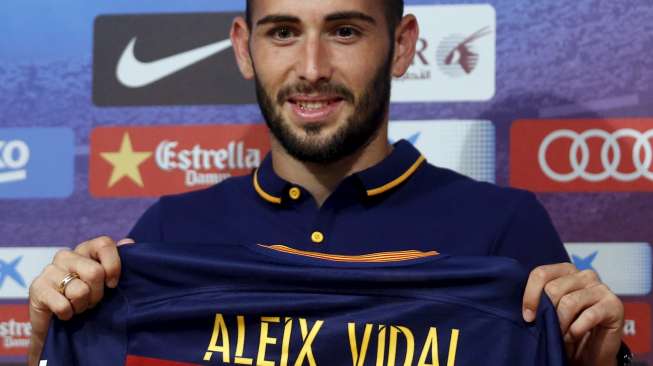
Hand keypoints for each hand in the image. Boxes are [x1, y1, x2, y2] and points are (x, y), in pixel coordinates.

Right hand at [27, 236, 133, 365]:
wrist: (57, 326)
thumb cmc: (87, 299)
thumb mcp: (106, 282)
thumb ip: (118, 262)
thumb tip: (128, 242)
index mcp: (85, 249)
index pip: (104, 244)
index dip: (113, 265)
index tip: (113, 284)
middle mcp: (66, 255)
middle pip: (94, 272)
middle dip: (98, 294)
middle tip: (93, 301)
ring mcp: (50, 270)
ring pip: (79, 291)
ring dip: (83, 306)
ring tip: (78, 306)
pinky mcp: (37, 287)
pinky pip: (63, 305)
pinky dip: (68, 314)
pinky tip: (65, 313)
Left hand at [522, 263, 623, 365]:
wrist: (595, 348)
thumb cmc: (569, 325)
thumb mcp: (552, 309)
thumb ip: (541, 300)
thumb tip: (525, 308)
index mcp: (566, 270)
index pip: (541, 273)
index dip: (530, 296)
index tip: (528, 317)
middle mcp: (585, 275)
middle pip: (553, 288)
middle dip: (546, 313)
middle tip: (546, 330)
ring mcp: (601, 288)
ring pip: (569, 302)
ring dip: (560, 324)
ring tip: (559, 336)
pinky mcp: (614, 305)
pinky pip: (589, 316)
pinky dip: (575, 330)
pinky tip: (572, 336)